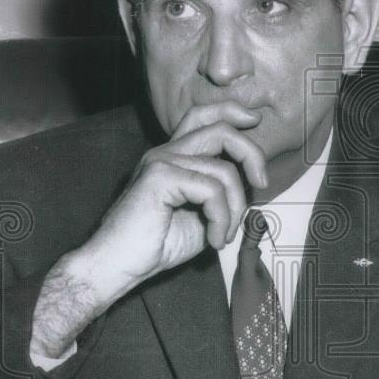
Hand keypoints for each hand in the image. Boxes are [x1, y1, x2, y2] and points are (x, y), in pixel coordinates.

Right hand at [30, 101, 266, 358]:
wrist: (117, 266)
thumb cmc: (156, 246)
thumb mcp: (201, 216)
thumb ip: (221, 193)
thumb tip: (252, 182)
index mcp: (172, 156)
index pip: (202, 116)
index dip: (232, 112)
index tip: (255, 121)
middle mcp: (165, 152)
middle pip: (220, 130)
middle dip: (251, 153)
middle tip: (261, 182)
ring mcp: (161, 160)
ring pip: (224, 170)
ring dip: (235, 209)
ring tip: (223, 236)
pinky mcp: (160, 176)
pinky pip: (212, 191)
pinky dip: (221, 219)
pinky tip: (214, 240)